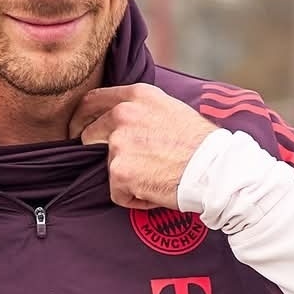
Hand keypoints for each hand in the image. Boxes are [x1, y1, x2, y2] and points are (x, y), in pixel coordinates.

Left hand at [68, 84, 217, 208]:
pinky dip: (133, 198)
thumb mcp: (170, 108)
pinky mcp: (119, 172)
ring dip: (126, 177)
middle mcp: (122, 115)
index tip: (79, 132)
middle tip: (121, 166)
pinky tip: (156, 190)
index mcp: (136, 96)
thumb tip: (117, 118)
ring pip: (107, 167)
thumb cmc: (200, 143)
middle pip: (89, 135)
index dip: (81, 120)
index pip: (91, 102)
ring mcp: (118, 144)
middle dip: (99, 153)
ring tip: (155, 176)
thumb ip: (140, 110)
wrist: (214, 170)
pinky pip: (117, 193)